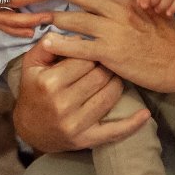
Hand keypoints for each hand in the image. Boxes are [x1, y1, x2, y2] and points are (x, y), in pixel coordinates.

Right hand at [12, 39, 148, 152]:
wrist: (29, 128)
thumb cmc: (33, 89)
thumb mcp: (31, 63)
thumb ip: (49, 44)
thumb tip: (76, 35)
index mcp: (50, 82)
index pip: (84, 58)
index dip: (91, 51)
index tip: (92, 50)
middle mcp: (63, 104)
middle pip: (100, 75)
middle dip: (104, 65)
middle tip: (103, 63)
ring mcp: (76, 124)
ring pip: (110, 94)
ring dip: (115, 83)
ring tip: (111, 77)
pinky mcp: (86, 139)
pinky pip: (114, 131)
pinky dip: (132, 124)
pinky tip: (145, 115)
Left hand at [44, 0, 174, 93]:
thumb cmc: (170, 36)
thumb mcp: (155, 7)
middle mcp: (120, 10)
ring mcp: (114, 31)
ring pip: (76, 20)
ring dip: (55, 17)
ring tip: (39, 15)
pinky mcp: (110, 53)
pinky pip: (79, 47)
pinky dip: (61, 45)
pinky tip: (47, 42)